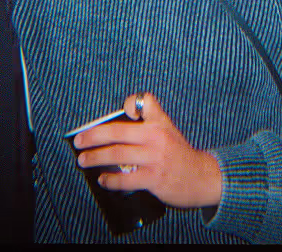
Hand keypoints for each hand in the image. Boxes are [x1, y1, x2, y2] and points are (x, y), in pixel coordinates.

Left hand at [73, 92, 221, 208]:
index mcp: (160, 123)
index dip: (130, 103)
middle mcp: (156, 137)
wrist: (202, 177)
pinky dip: (110, 180)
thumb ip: (149, 123)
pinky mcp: (153, 178)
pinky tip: (103, 180)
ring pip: (117, 155)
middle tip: (78, 140)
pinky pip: (125, 179)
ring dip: (96, 158)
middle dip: (94, 136)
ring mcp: (154, 158)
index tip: (120, 110)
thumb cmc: (180, 154)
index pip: (144, 102)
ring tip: (83, 161)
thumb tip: (120, 124)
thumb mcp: (169, 131)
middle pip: (118, 132)